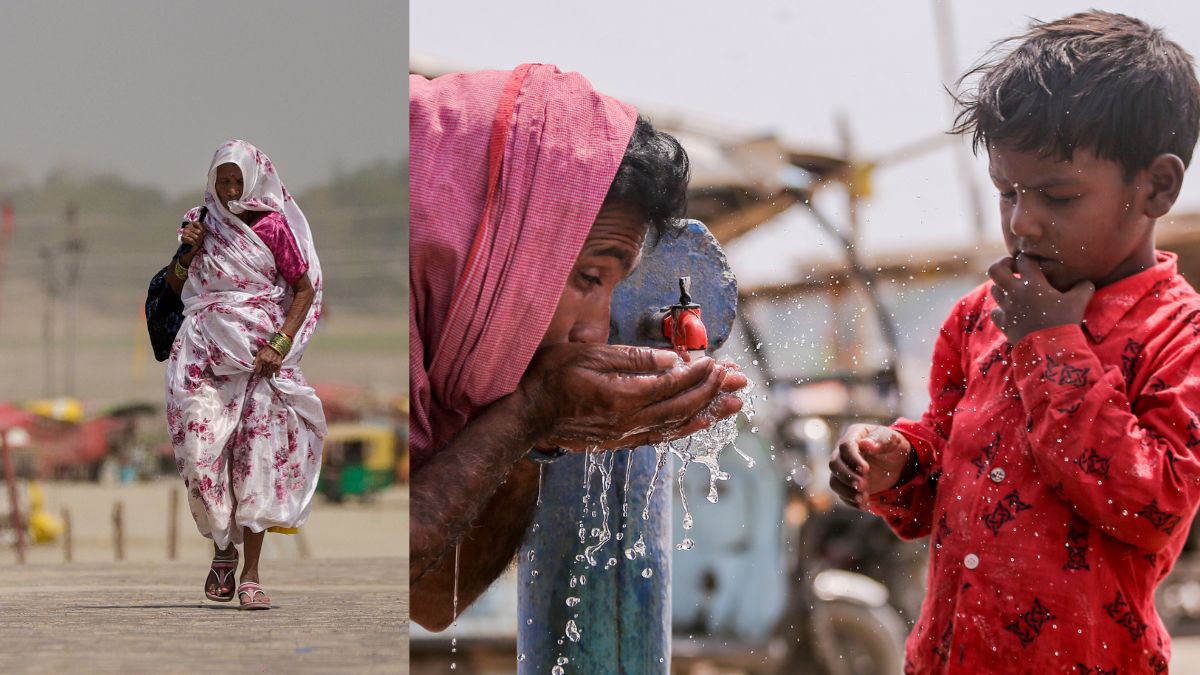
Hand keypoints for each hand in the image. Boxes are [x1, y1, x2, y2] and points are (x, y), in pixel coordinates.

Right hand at [179, 220, 207, 265]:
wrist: (191, 247)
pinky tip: (192, 243)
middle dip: (200, 237)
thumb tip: (206, 225)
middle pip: (199, 231)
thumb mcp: (202, 233)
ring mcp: (184, 232)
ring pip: (196, 236)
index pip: (199, 223)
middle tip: (199, 239)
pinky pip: (191, 240)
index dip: (202, 229)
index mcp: (192, 224)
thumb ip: (203, 228)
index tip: (203, 233)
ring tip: (196, 241)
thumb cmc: (197, 239)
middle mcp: (187, 227)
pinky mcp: (183, 237)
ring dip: (197, 240)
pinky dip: (193, 243)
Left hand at [253, 345, 283, 376]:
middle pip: (263, 374)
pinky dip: (274, 374)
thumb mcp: (259, 354)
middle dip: (262, 373)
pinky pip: (275, 374)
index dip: (257, 372)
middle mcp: (266, 362)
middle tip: (263, 371)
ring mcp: (273, 364)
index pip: (257, 371)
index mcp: (260, 359)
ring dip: (268, 374)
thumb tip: (254, 368)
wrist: (276, 347)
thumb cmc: (266, 350)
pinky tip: (272, 372)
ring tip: (267, 372)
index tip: (258, 371)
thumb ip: (256, 361)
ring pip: (269, 375)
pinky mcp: (278, 365)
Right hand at [516, 343, 747, 450]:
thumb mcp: (590, 355)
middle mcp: (630, 420)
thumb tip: (673, 361)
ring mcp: (626, 434)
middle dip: (714, 392)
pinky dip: (686, 429)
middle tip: (739, 381)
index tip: (718, 361)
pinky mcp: (622, 442)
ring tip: (734, 405)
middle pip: (682, 406)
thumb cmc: (553, 377)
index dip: (699, 373)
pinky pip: (662, 437)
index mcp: (623, 396)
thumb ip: (633, 359)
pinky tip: (701, 422)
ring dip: (709, 413)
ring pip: (677, 424)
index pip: (673, 384)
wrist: (528, 414)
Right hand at [829, 424, 912, 508]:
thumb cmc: (894, 447)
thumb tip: (866, 443)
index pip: (845, 446)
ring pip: (834, 480)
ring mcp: (843, 468)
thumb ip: (881, 440)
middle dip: (847, 476)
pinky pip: (842, 493)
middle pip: (834, 464)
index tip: (866, 470)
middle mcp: (843, 452)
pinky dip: (851, 501)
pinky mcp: (846, 483)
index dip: (853, 459)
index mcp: (854, 435)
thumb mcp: (893, 440)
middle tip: (862, 486)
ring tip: (864, 499)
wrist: (897, 462)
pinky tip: (864, 505)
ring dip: (847, 491)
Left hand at [987, 254, 1094, 342]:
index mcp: (1032, 283)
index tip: (1034, 263)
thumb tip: (1086, 282)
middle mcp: (1015, 293)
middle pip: (995, 269)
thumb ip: (1083, 287)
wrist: (1051, 349)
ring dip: (1002, 288)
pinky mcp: (1003, 323)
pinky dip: (1001, 309)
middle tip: (1013, 269)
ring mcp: (1007, 308)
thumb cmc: (1065, 322)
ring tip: (1015, 291)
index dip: (1028, 258)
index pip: (1023, 259)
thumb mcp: (1079, 301)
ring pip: (994, 289)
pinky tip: (1011, 311)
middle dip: (1003, 265)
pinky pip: (995, 311)